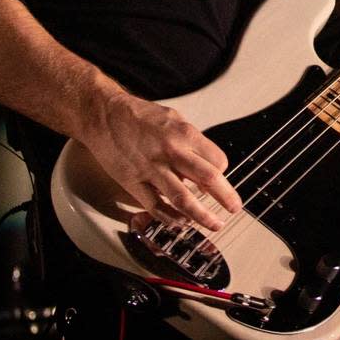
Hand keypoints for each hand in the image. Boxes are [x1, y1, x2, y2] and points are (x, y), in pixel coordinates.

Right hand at [82, 88, 243, 231]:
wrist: (104, 115)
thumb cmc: (139, 116)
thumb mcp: (174, 119)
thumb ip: (190, 141)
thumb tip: (204, 162)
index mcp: (184, 134)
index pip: (217, 160)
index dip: (223, 172)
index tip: (222, 178)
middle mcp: (171, 152)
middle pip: (208, 178)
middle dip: (226, 196)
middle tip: (234, 208)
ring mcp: (152, 169)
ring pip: (183, 199)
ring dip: (202, 215)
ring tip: (214, 224)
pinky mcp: (133, 182)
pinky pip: (155, 206)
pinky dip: (170, 218)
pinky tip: (180, 223)